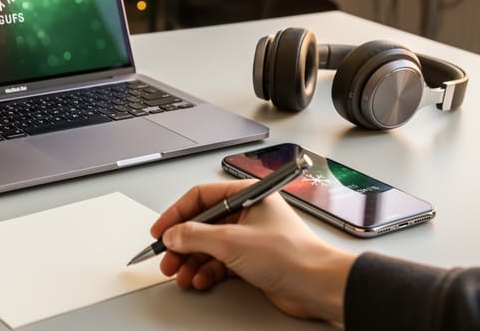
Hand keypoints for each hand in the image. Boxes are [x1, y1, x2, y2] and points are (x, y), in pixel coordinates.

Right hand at [151, 180, 356, 323]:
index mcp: (246, 194)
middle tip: (167, 258)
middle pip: (202, 224)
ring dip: (191, 261)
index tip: (161, 230)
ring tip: (179, 273)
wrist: (318, 285)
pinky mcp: (252, 260)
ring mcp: (250, 237)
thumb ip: (195, 236)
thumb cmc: (292, 255)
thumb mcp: (232, 241)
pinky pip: (220, 262)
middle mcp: (247, 213)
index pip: (201, 197)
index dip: (176, 214)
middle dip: (182, 243)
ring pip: (209, 246)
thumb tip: (173, 234)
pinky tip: (199, 280)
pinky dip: (206, 271)